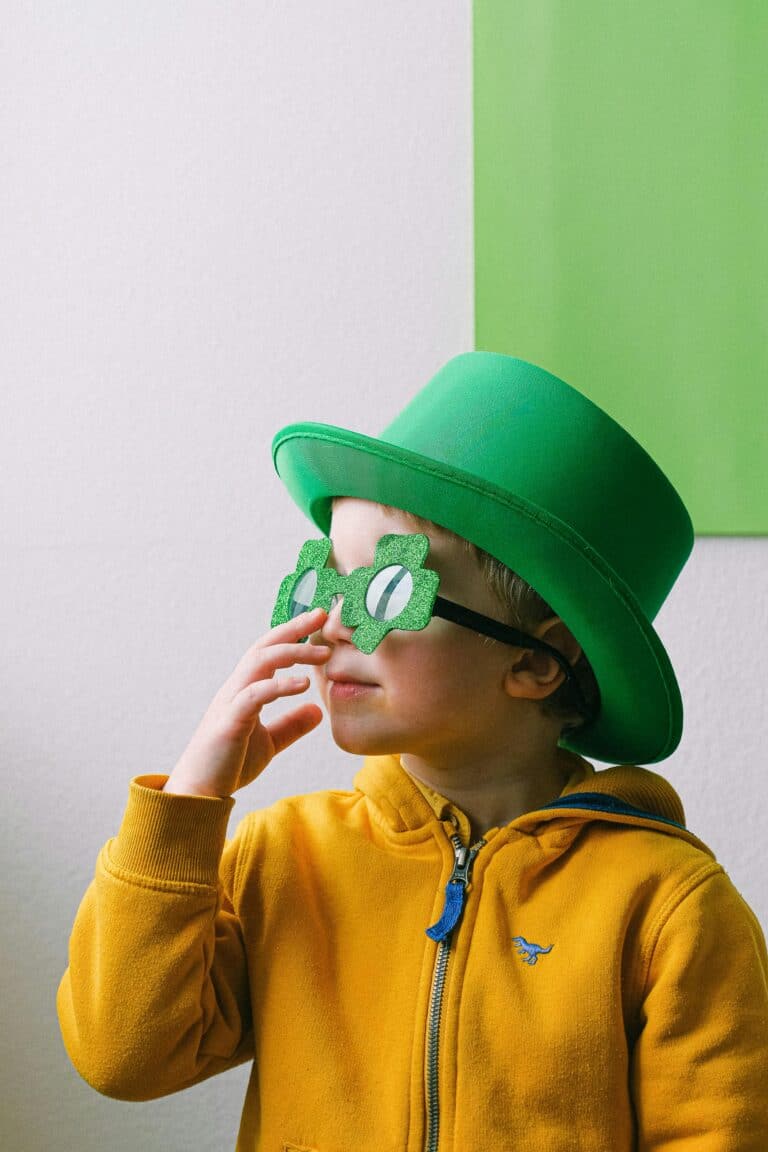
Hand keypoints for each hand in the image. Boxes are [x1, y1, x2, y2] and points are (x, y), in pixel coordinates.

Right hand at [163, 608, 330, 797]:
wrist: (199, 794)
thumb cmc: (227, 766)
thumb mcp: (268, 743)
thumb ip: (290, 725)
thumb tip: (318, 710)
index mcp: (245, 690)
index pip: (269, 651)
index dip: (292, 633)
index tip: (318, 620)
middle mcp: (236, 689)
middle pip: (264, 646)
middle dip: (292, 629)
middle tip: (321, 615)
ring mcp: (230, 702)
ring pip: (258, 663)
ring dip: (291, 653)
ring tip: (321, 654)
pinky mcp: (229, 722)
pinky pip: (253, 695)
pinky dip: (278, 686)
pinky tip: (302, 684)